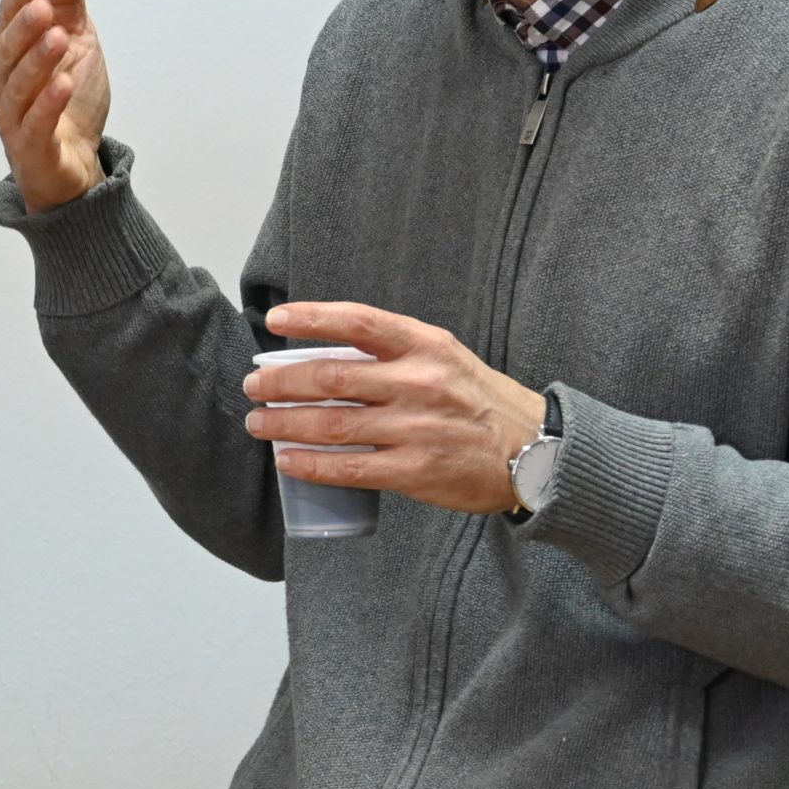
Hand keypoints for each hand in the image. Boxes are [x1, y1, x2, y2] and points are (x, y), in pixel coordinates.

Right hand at [0, 0, 112, 212]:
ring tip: (58, 39)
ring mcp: (12, 117)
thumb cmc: (67, 97)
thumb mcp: (77, 39)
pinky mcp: (30, 149)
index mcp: (10, 53)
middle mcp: (3, 83)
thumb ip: (67, 0)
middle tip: (44, 7)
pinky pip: (34, 125)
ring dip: (36, 61)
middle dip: (22, 28)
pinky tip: (63, 84)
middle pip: (5, 51)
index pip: (6, 20)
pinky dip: (47, 104)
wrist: (77, 160)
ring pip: (16, 87)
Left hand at [241, 302, 547, 515]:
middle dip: (281, 382)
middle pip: (331, 378)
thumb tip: (323, 351)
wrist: (534, 451)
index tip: (275, 321)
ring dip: (284, 423)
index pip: (358, 322)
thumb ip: (392, 351)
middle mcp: (419, 382)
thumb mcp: (443, 356)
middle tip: (254, 385)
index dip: (311, 317)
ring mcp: (417, 428)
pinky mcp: (416, 471)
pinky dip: (312, 465)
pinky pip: (350, 468)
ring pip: (332, 424)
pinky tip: (287, 461)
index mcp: (425, 345)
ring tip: (258, 423)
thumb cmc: (477, 399)